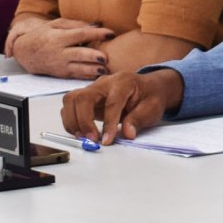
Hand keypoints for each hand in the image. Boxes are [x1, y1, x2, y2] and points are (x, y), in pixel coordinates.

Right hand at [7, 17, 115, 78]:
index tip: (111, 33)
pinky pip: (77, 77)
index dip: (96, 34)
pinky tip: (100, 75)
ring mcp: (60, 65)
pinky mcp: (62, 75)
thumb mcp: (56, 24)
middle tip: (105, 57)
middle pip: (79, 54)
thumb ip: (76, 24)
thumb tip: (97, 24)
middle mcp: (59, 53)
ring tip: (106, 70)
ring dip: (92, 70)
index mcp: (59, 37)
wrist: (25, 52)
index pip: (80, 34)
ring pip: (79, 69)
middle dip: (92, 56)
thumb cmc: (43, 35)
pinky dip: (88, 77)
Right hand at [60, 69, 182, 144]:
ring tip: (84, 138)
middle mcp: (104, 82)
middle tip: (91, 139)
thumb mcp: (152, 108)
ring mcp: (93, 88)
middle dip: (83, 121)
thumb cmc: (150, 97)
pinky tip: (82, 133)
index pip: (111, 102)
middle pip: (83, 97)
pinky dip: (71, 121)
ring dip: (73, 121)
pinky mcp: (86, 97)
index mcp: (124, 82)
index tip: (107, 140)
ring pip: (71, 100)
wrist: (147, 88)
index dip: (108, 123)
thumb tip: (127, 134)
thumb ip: (139, 119)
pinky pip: (70, 106)